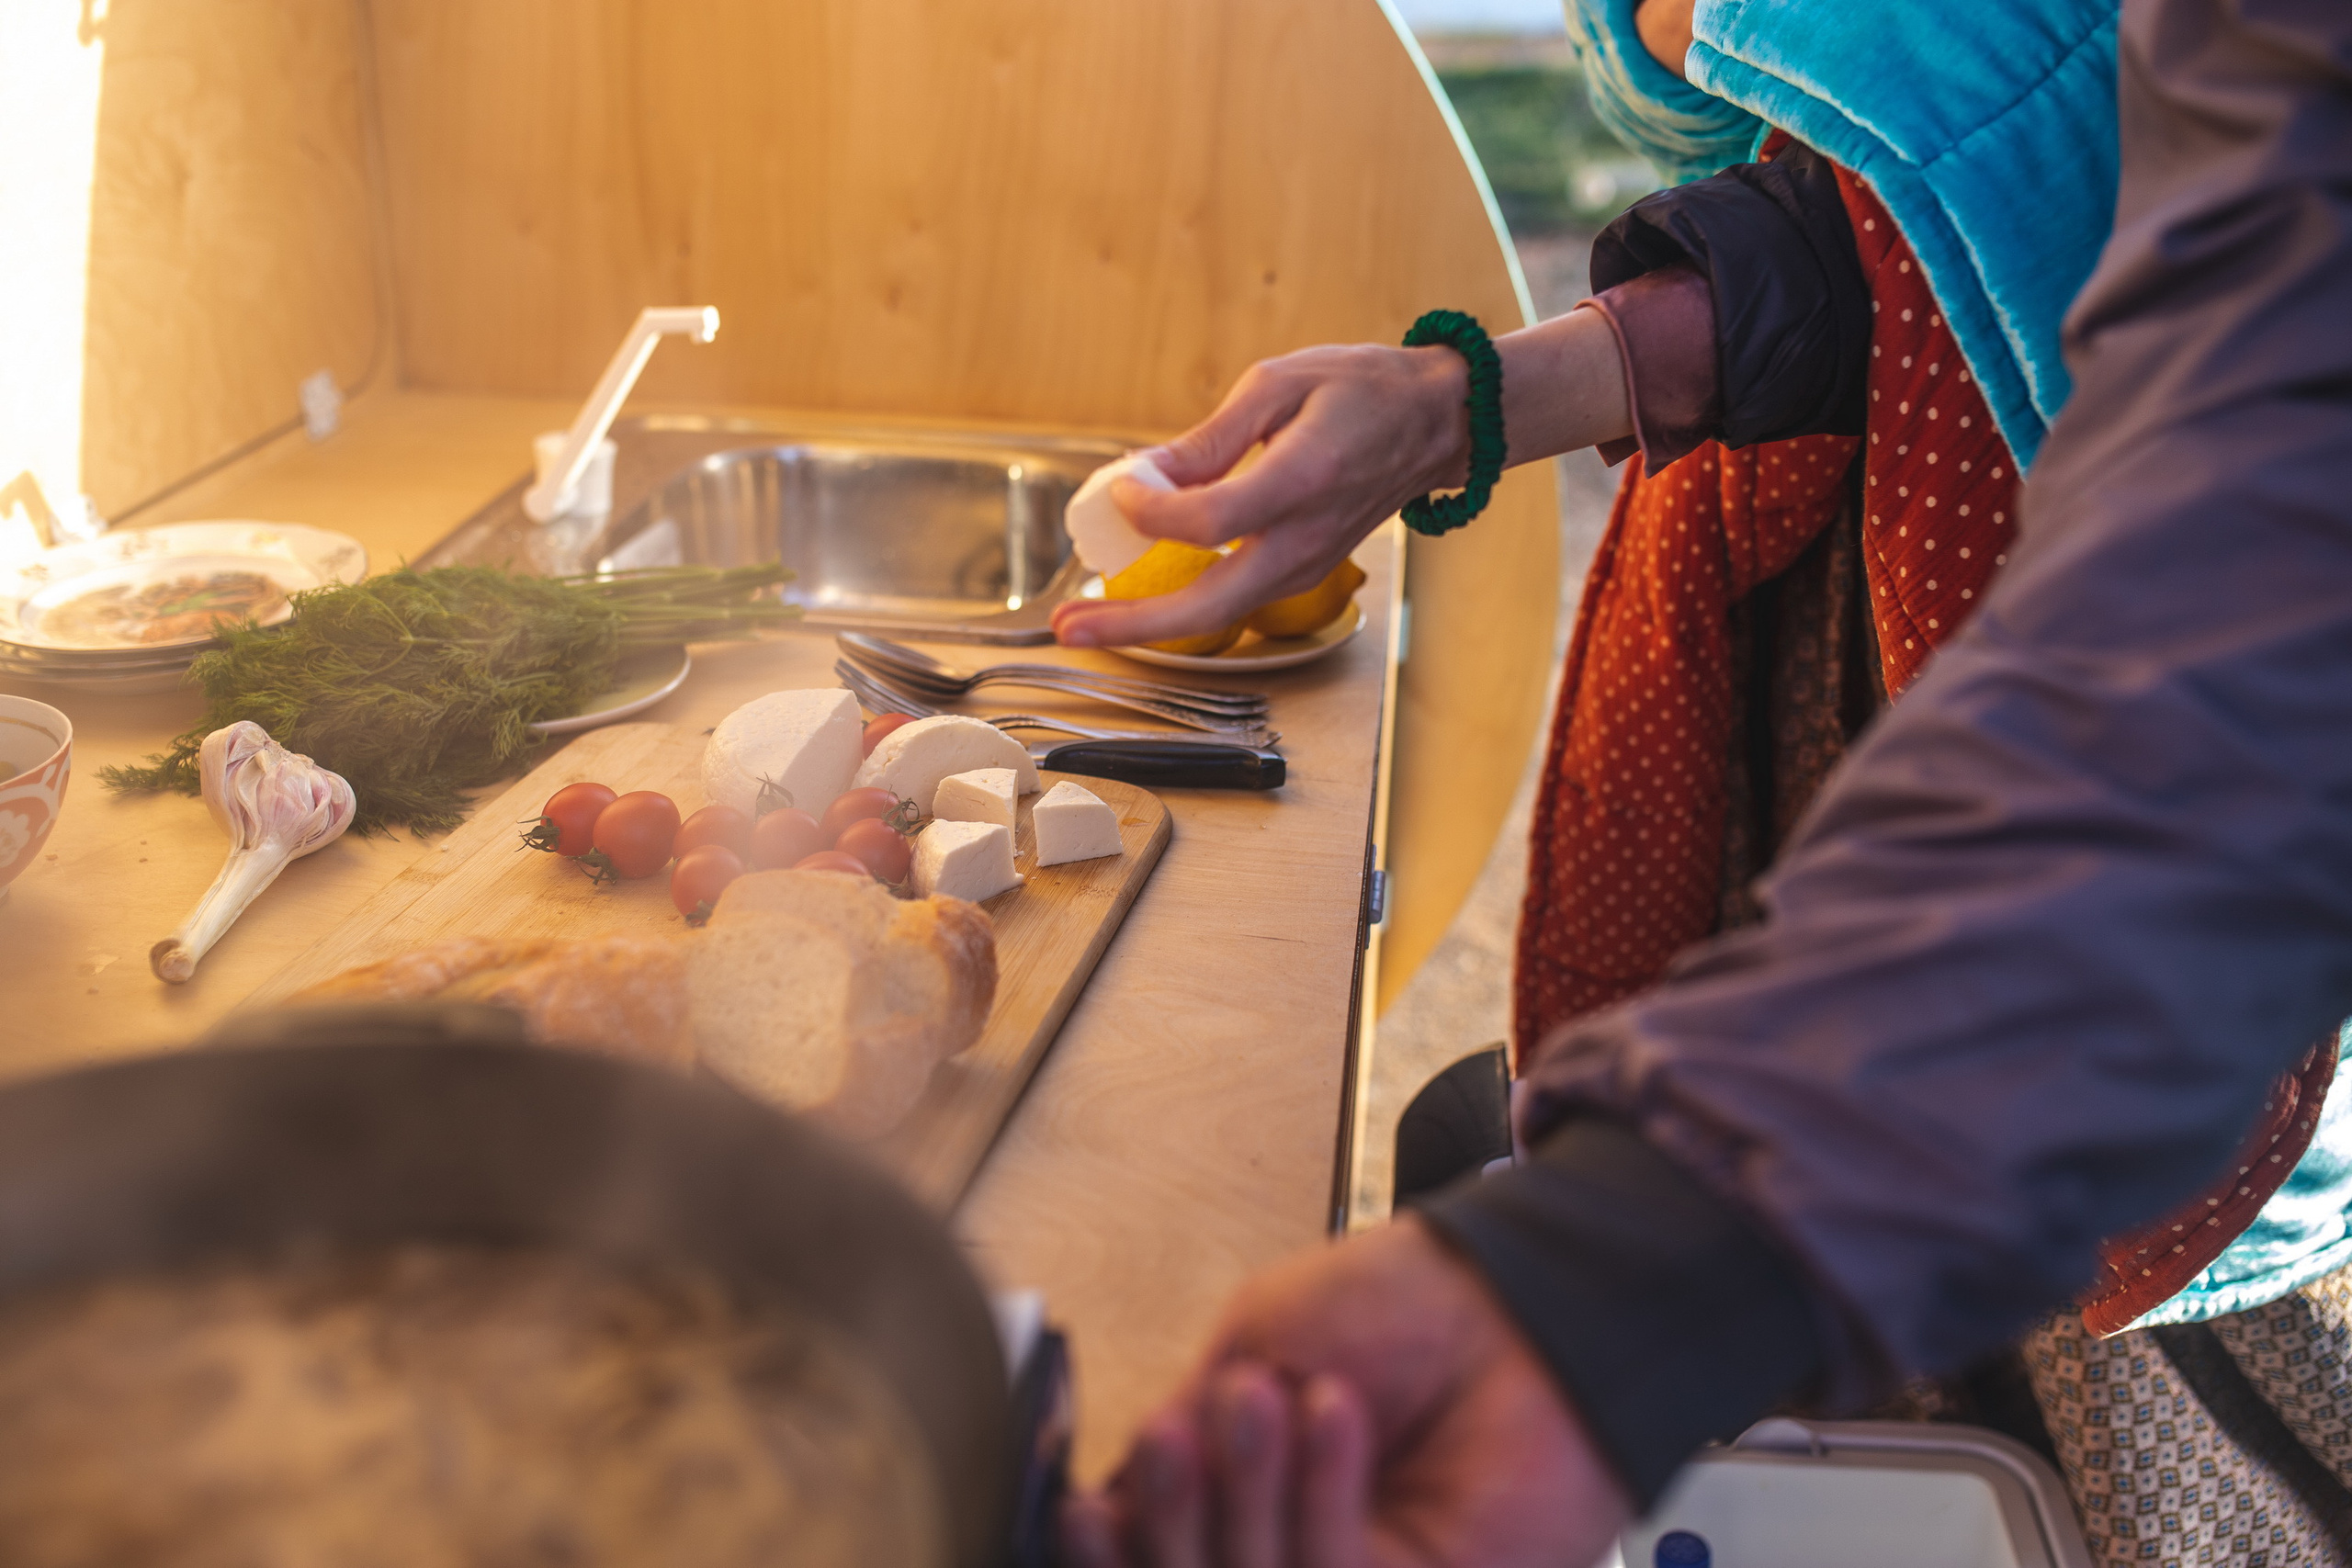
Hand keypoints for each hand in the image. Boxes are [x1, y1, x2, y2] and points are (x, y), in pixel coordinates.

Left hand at [1048, 309, 1629, 649]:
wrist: (1438, 423)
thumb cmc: (1360, 391)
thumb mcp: (1279, 385)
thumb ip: (1210, 438)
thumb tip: (1144, 474)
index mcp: (1302, 480)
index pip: (1210, 520)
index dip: (1152, 509)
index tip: (1121, 485)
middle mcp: (1304, 538)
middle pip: (1210, 605)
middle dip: (1132, 623)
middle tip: (1066, 626)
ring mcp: (1306, 564)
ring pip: (1219, 614)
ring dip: (1147, 623)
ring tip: (1083, 621)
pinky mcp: (1301, 570)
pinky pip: (1233, 599)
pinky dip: (1180, 604)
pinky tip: (1135, 595)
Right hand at [1061, 1216, 1632, 1567]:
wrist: (1515, 1299)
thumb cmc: (1401, 1304)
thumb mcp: (1256, 1343)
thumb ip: (1180, 1425)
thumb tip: (1102, 1497)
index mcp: (1242, 1492)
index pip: (1154, 1550)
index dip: (1107, 1547)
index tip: (1079, 1509)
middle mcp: (1287, 1544)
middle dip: (1171, 1518)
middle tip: (1181, 1438)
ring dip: (1243, 1494)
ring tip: (1261, 1396)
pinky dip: (1319, 1496)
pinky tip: (1329, 1410)